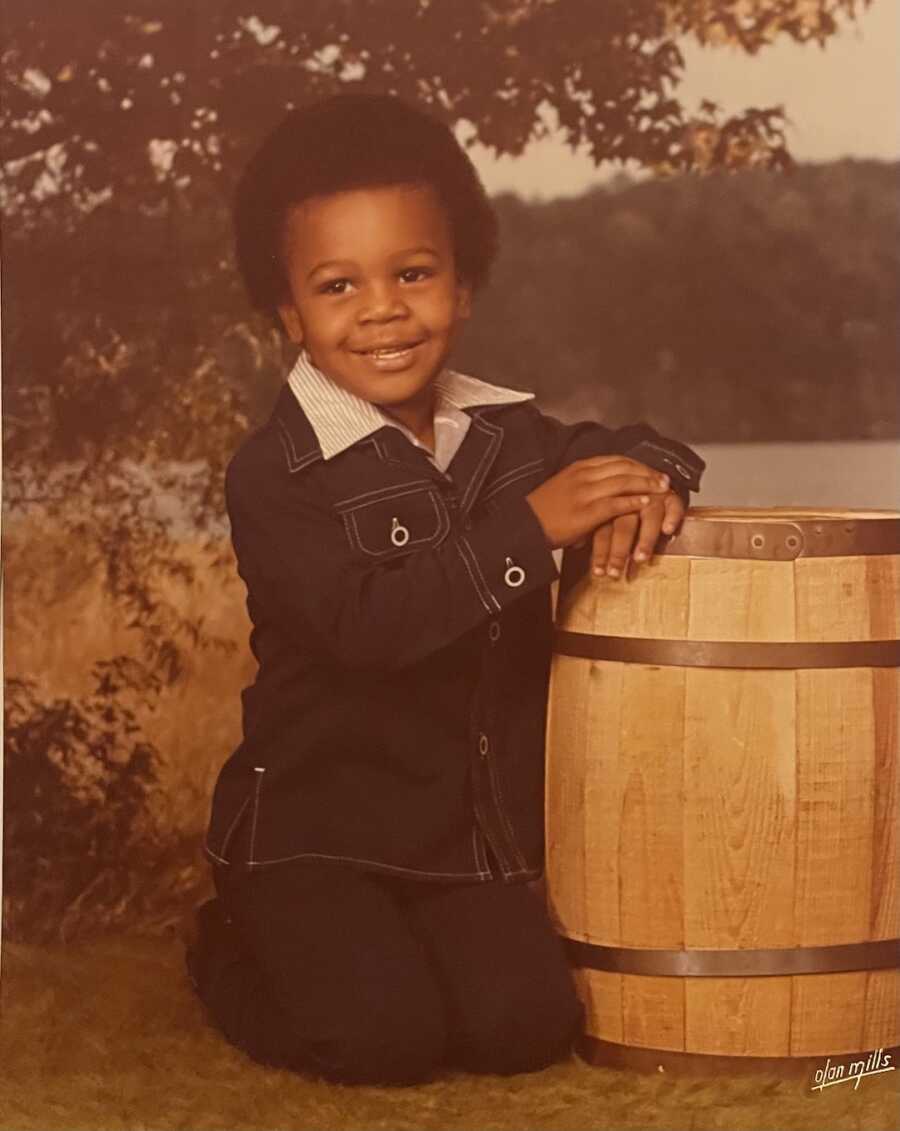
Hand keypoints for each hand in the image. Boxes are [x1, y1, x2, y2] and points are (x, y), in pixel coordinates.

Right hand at [525, 456, 670, 549]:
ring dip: (646, 485)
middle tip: (664, 480)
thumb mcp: (563, 488)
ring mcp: (585, 493)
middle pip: (624, 468)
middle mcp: (583, 476)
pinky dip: (632, 502)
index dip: (637, 465)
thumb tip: (603, 489)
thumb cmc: (543, 512)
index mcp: (578, 468)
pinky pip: (615, 503)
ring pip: (623, 482)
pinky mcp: (586, 512)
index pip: (616, 460)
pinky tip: (645, 503)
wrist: (524, 526)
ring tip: (661, 490)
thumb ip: (583, 485)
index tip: (652, 470)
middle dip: (647, 473)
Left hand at [588, 490, 685, 578]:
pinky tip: (668, 530)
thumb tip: (575, 543)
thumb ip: (590, 528)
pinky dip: (672, 516)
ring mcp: (652, 495)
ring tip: (640, 559)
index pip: (603, 528)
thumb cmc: (617, 505)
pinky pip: (674, 505)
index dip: (600, 551)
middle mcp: (631, 497)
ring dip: (645, 538)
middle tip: (616, 572)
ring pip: (649, 515)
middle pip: (624, 523)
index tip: (598, 572)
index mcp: (610, 501)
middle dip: (619, 550)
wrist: (643, 482)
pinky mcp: (670, 496)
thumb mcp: (600, 515)